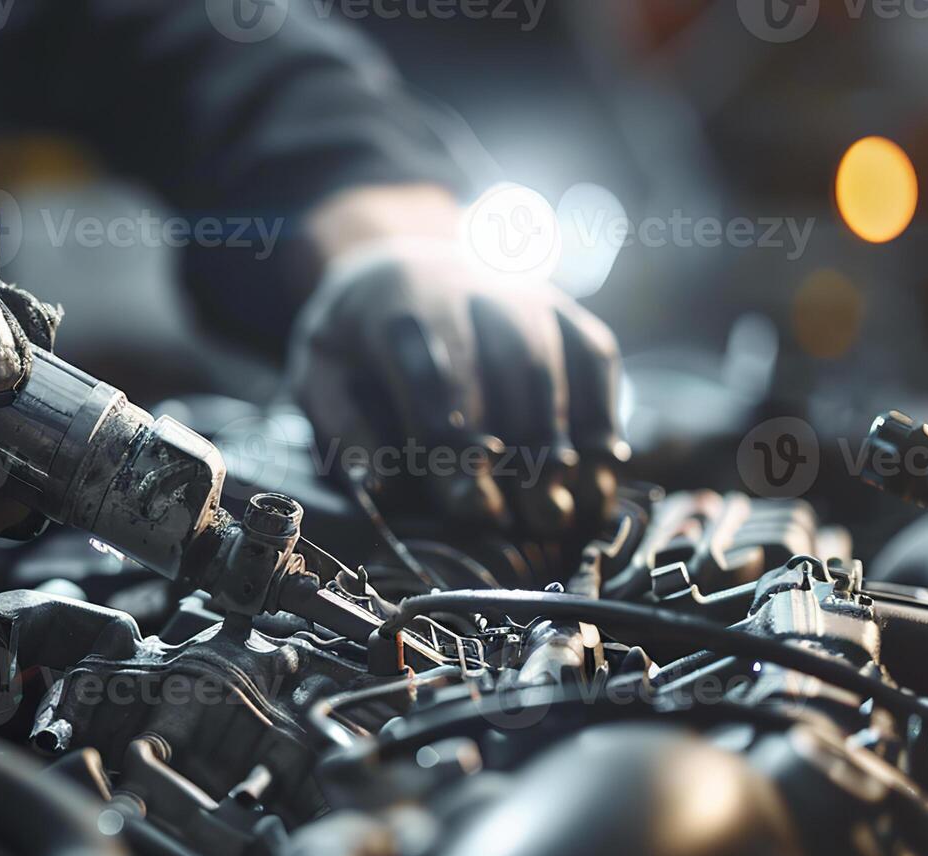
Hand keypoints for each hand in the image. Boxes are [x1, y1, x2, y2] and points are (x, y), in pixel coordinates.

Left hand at [288, 191, 623, 536]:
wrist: (400, 264)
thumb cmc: (358, 339)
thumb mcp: (323, 372)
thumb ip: (344, 424)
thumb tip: (378, 482)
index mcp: (400, 299)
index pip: (433, 372)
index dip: (454, 440)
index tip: (468, 502)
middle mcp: (471, 286)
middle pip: (506, 367)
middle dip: (522, 448)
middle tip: (529, 518)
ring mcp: (525, 294)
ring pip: (555, 363)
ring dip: (564, 440)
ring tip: (565, 505)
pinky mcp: (563, 311)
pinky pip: (595, 358)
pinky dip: (603, 412)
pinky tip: (604, 467)